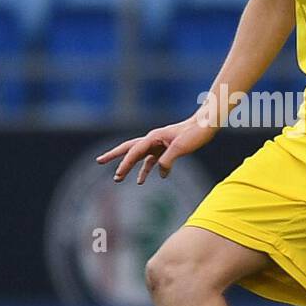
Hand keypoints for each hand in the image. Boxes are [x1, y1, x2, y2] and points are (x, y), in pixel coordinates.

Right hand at [95, 113, 218, 184]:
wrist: (206, 125)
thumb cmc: (194, 133)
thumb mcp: (181, 148)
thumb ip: (168, 160)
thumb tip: (160, 173)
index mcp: (154, 137)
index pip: (135, 151)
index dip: (125, 163)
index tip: (118, 174)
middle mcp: (153, 139)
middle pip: (129, 148)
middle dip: (114, 156)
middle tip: (99, 161)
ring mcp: (158, 144)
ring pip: (139, 156)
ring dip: (129, 167)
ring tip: (118, 178)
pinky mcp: (165, 149)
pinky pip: (151, 161)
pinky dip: (146, 170)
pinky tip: (143, 180)